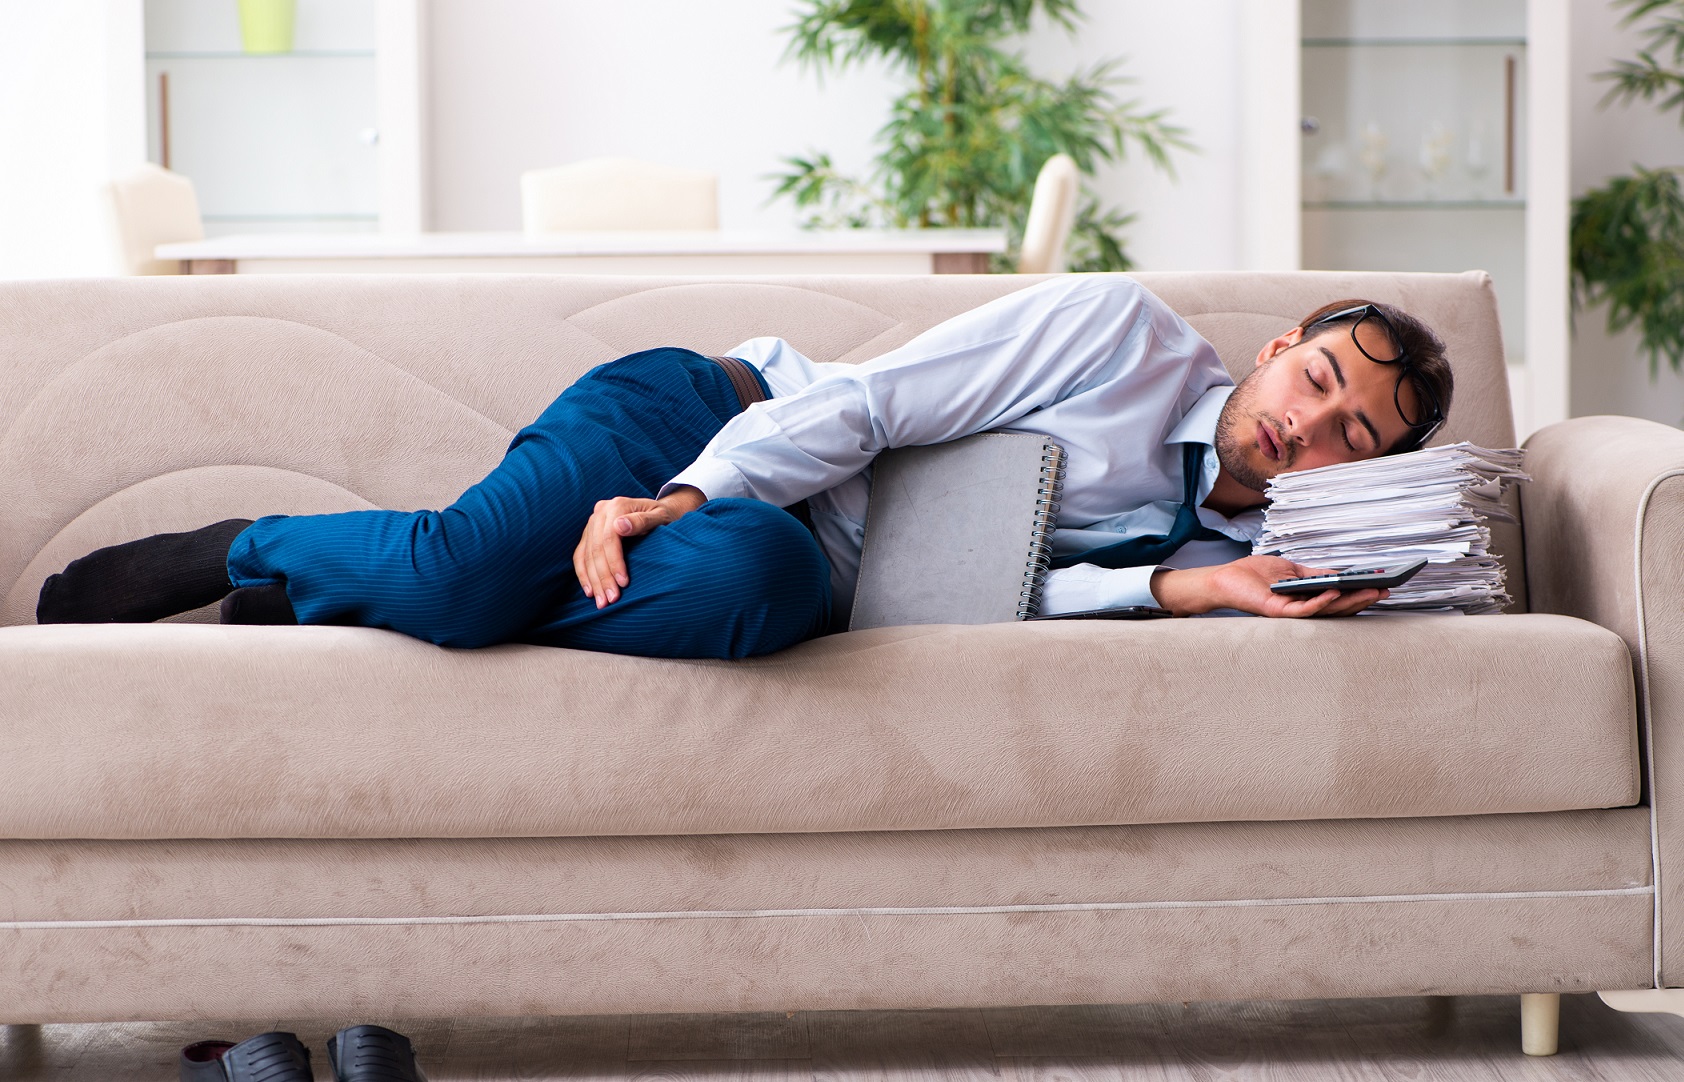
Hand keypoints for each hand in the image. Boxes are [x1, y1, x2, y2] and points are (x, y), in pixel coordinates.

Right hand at [572, 486, 706, 607]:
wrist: (659, 511)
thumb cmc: (664, 516)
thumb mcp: (660, 516)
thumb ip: (642, 521)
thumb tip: (619, 526)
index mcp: (617, 506)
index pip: (609, 538)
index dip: (614, 562)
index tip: (623, 583)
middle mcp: (601, 511)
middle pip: (596, 549)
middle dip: (603, 577)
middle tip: (611, 600)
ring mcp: (593, 522)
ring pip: (586, 555)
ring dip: (592, 581)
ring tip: (601, 602)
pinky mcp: (589, 533)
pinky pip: (580, 555)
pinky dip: (583, 574)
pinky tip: (589, 591)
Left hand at [1150, 554, 1388, 618]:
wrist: (1226, 579)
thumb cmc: (1254, 575)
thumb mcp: (1291, 571)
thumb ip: (1314, 575)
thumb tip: (1340, 574)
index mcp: (1306, 598)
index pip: (1338, 600)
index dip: (1359, 594)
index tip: (1382, 586)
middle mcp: (1301, 609)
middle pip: (1337, 608)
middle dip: (1362, 599)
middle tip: (1386, 591)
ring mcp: (1290, 612)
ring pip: (1325, 610)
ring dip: (1349, 601)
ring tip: (1369, 590)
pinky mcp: (1277, 611)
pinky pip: (1303, 609)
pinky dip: (1320, 601)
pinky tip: (1335, 592)